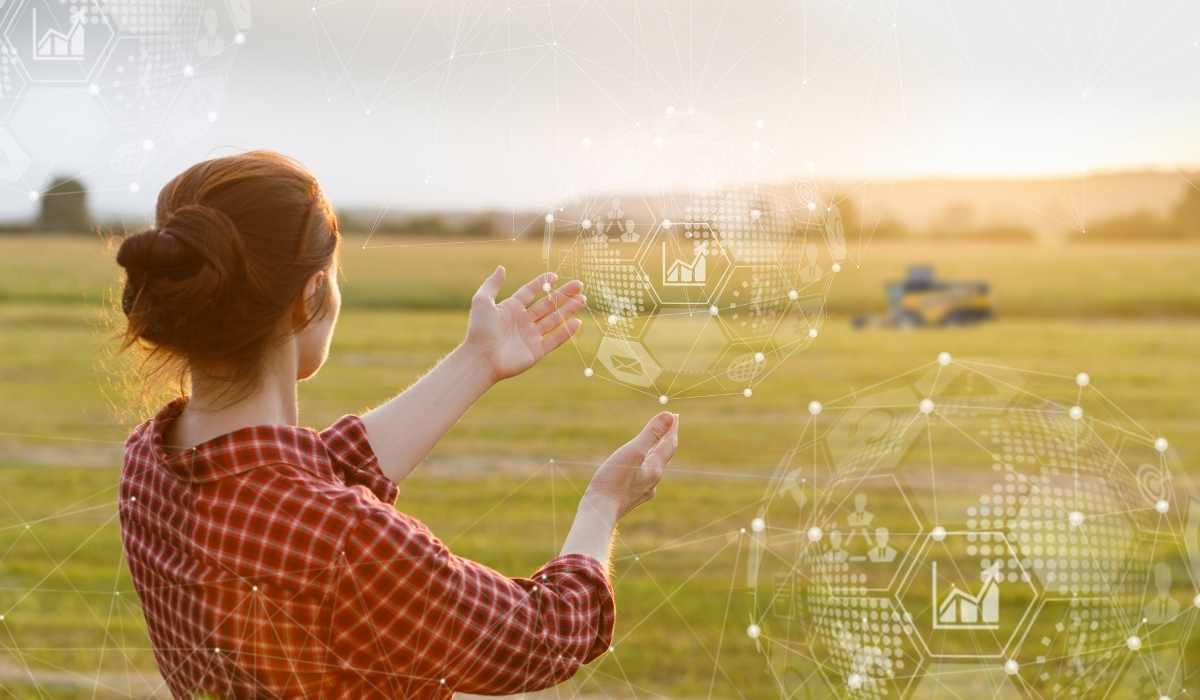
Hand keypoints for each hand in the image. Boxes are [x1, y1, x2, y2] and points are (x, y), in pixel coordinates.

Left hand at [465, 267, 585, 381]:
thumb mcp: (482, 301)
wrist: (481, 358)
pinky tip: (577, 322)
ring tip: (583, 299)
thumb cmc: (479, 329)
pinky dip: (566, 332)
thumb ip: (492, 284)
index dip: (542, 283)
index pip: (530, 292)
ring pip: (554, 320)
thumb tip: (501, 268)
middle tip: (579, 285)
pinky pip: (554, 339)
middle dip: (563, 295)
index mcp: (511, 308)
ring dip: (569, 309)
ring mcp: (530, 336)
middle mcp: (522, 321)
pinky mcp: (536, 351)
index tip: (555, 275)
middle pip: (547, 304)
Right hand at [583, 412, 678, 521]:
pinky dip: (642, 466)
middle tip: (668, 427)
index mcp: (655, 469)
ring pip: (652, 468)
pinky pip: (641, 477)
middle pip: (662, 456)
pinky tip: (635, 469)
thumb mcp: (634, 452)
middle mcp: (652, 481)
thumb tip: (669, 415)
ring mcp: (641, 491)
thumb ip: (651, 434)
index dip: (672, 429)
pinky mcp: (629, 497)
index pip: (669, 445)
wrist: (599, 513)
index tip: (674, 416)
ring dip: (654, 454)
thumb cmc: (614, 481)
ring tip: (654, 446)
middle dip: (665, 440)